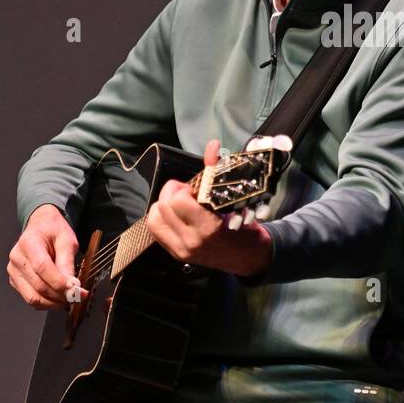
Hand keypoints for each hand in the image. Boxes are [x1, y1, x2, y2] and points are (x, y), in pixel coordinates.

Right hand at [7, 203, 87, 309]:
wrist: (41, 227)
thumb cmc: (54, 231)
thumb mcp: (67, 241)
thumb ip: (68, 263)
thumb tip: (72, 285)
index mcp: (29, 242)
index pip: (42, 268)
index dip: (59, 282)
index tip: (76, 290)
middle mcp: (17, 258)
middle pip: (38, 285)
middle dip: (60, 295)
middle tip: (79, 296)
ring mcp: (14, 271)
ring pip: (33, 297)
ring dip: (54, 303)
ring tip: (70, 299)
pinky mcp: (15, 281)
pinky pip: (31, 298)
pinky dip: (47, 302)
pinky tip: (59, 298)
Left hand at [145, 138, 273, 278]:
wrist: (249, 257)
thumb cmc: (244, 227)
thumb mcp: (234, 199)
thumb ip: (216, 170)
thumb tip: (212, 145)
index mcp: (208, 226)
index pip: (179, 200)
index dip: (183, 188)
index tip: (195, 188)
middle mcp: (192, 239)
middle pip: (164, 206)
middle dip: (171, 193)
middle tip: (187, 193)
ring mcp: (182, 249)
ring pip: (154, 219)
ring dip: (163, 206)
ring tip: (179, 205)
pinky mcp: (177, 254)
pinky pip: (156, 231)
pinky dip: (161, 218)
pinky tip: (175, 216)